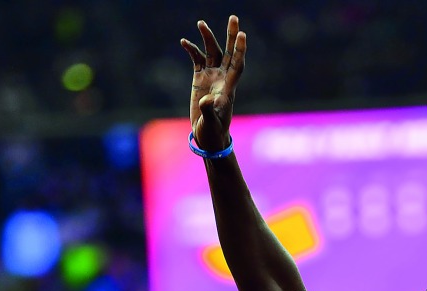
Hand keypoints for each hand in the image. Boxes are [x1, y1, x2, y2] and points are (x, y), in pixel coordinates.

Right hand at [181, 15, 246, 152]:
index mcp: (228, 88)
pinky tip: (184, 42)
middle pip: (229, 53)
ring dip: (208, 38)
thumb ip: (208, 110)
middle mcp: (222, 79)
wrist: (207, 136)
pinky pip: (197, 59)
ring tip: (201, 23)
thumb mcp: (211, 123)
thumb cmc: (213, 132)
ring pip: (212, 52)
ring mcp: (211, 77)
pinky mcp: (200, 79)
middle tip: (234, 18)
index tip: (242, 35)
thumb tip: (205, 101)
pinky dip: (192, 50)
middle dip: (231, 36)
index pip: (237, 65)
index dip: (240, 50)